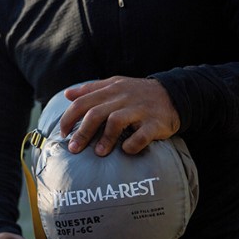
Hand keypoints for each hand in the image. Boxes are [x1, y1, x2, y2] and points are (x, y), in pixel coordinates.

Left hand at [59, 77, 180, 155]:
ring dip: (105, 139)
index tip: (63, 133)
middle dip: (82, 133)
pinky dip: (132, 144)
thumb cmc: (137, 93)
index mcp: (111, 90)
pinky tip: (126, 150)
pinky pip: (142, 135)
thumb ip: (91, 89)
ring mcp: (140, 110)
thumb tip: (67, 94)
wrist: (174, 94)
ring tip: (99, 153)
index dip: (69, 118)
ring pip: (116, 121)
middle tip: (74, 149)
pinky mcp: (156, 122)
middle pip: (95, 113)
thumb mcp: (115, 85)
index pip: (82, 102)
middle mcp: (123, 98)